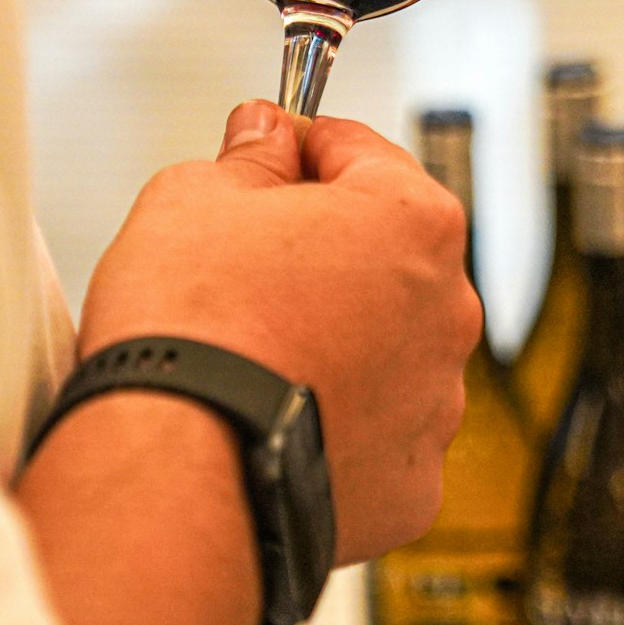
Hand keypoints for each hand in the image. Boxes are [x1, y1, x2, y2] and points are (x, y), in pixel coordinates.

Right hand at [78, 103, 479, 564]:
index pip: (358, 151)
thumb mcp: (194, 195)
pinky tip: (268, 413)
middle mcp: (445, 313)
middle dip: (318, 250)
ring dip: (331, 338)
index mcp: (412, 222)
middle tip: (240, 262)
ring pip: (381, 347)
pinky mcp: (408, 486)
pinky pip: (372, 433)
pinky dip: (331, 421)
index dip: (297, 149)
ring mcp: (434, 407)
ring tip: (248, 351)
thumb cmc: (192, 331)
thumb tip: (264, 139)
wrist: (178, 470)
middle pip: (380, 253)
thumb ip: (248, 157)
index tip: (263, 157)